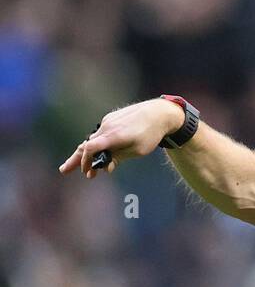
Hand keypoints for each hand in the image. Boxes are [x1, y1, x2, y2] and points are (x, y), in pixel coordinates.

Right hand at [58, 99, 185, 178]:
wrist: (158, 113)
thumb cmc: (150, 135)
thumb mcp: (136, 151)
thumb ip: (118, 158)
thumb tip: (105, 167)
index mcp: (113, 136)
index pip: (90, 148)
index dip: (86, 161)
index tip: (87, 173)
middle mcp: (107, 127)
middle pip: (86, 145)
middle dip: (76, 160)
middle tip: (63, 170)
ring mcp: (108, 122)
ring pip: (92, 140)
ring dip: (85, 154)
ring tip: (78, 166)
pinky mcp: (110, 120)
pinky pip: (99, 135)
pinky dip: (95, 146)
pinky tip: (96, 156)